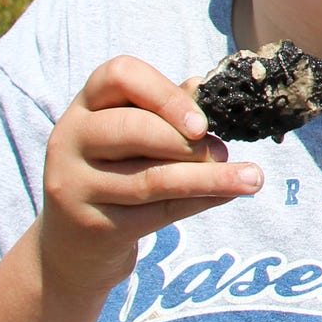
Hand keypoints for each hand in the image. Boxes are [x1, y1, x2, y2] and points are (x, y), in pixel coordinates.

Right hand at [39, 55, 260, 298]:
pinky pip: (158, 212)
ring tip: (251, 178)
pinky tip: (229, 194)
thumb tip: (206, 88)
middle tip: (222, 153)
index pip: (119, 76)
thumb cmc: (117, 171)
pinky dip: (201, 201)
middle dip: (188, 143)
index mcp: (85, 105)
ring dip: (210, 177)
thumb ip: (166, 112)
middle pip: (134, 129)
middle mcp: (70, 140)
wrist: (70, 245)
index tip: (201, 122)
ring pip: (151, 178)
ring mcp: (76, 185)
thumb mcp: (131, 134)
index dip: (166, 94)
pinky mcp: (94, 225)